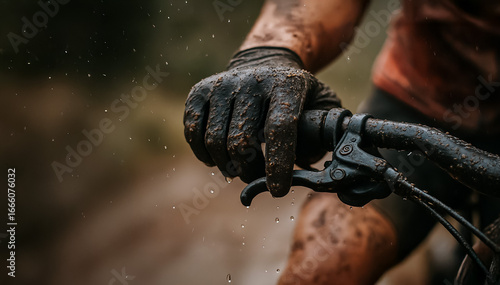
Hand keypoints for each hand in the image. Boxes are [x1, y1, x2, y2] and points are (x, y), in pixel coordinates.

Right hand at [184, 47, 340, 196]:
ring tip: (239, 170)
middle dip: (250, 172)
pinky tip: (219, 158)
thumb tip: (311, 168)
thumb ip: (323, 134)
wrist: (263, 62)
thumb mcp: (320, 104)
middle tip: (257, 179)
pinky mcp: (199, 91)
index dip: (278, 164)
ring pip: (216, 141)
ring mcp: (221, 84)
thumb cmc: (295, 95)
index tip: (278, 190)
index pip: (279, 128)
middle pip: (242, 141)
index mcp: (286, 84)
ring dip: (227, 167)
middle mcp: (251, 80)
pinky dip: (205, 154)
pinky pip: (194, 133)